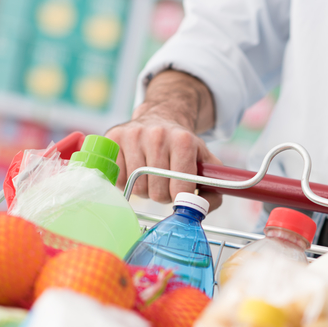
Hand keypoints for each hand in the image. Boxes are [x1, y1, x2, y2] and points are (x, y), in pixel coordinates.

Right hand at [106, 69, 221, 209]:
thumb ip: (214, 188)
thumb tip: (202, 209)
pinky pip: (118, 179)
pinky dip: (127, 182)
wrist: (161, 117)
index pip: (181, 189)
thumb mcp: (206, 162)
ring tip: (151, 176)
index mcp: (183, 141)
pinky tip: (135, 170)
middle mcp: (157, 135)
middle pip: (158, 192)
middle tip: (166, 183)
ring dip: (145, 190)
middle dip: (164, 195)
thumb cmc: (184, 146)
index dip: (182, 198)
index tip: (182, 194)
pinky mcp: (112, 138)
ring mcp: (132, 135)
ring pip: (137, 188)